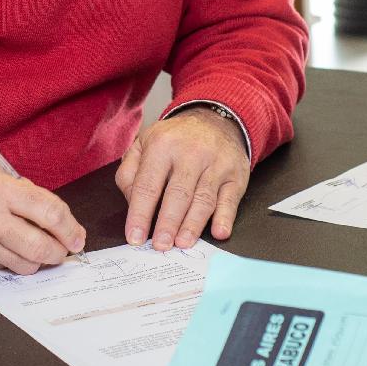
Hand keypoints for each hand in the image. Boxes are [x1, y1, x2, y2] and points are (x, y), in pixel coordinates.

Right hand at [0, 165, 85, 273]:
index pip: (49, 213)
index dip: (70, 228)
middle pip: (41, 247)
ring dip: (38, 259)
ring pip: (27, 265)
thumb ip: (30, 196)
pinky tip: (7, 248)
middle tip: (65, 248)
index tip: (77, 235)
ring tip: (34, 246)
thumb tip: (62, 223)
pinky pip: (5, 269)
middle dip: (60, 251)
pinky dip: (13, 261)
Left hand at [116, 107, 248, 250]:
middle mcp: (190, 154)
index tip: (135, 236)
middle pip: (177, 194)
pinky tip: (219, 232)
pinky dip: (226, 217)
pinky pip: (230, 199)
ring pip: (203, 199)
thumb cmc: (174, 139)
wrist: (214, 120)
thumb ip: (130, 172)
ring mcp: (215, 164)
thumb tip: (132, 204)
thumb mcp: (143, 144)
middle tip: (160, 245)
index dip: (140, 213)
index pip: (147, 185)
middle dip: (168, 223)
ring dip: (192, 224)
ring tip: (182, 243)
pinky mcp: (236, 175)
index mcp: (162, 146)